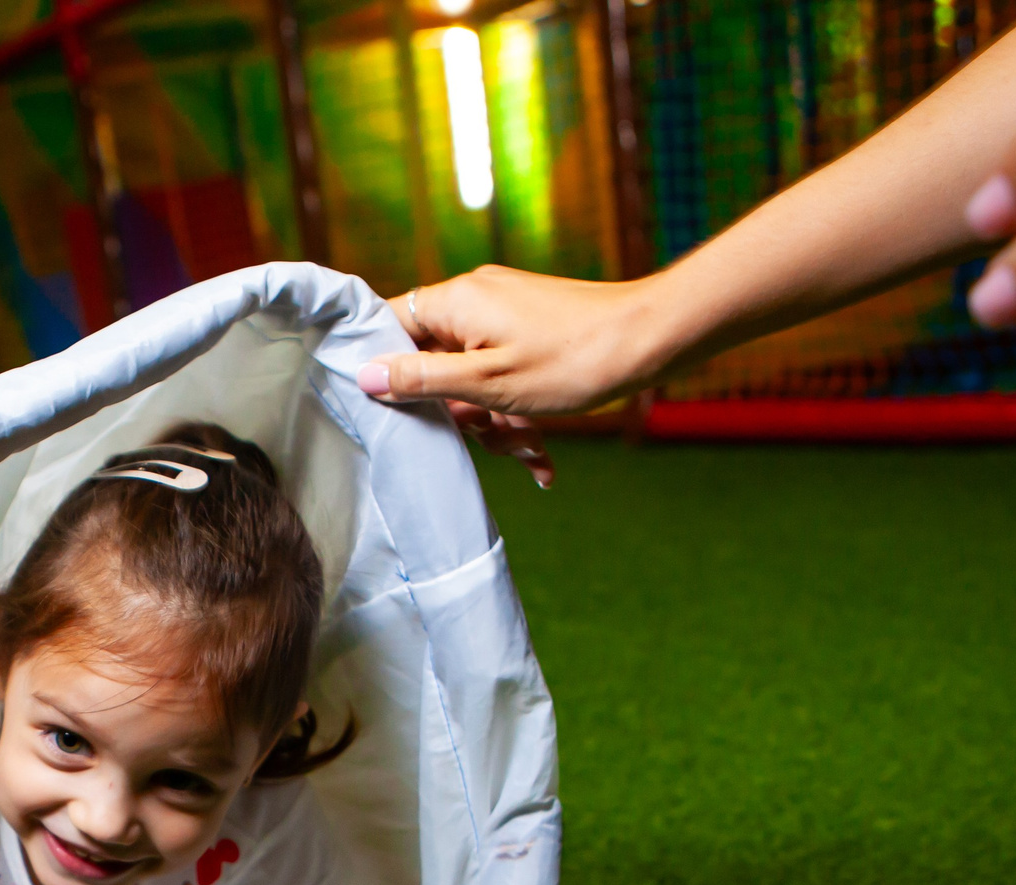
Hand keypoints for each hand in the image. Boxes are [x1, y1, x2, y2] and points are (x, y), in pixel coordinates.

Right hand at [356, 270, 666, 483]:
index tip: (390, 410)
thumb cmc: (572, 360)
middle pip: (433, 363)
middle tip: (488, 434)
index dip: (382, 370)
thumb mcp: (487, 383)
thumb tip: (363, 376)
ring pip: (471, 378)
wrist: (652, 340)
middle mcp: (474, 301)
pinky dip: (516, 411)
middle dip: (459, 411)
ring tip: (529, 447)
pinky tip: (541, 453)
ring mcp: (503, 316)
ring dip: (495, 420)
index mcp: (455, 302)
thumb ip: (421, 380)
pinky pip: (502, 375)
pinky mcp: (528, 332)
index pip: (388, 327)